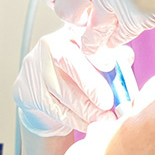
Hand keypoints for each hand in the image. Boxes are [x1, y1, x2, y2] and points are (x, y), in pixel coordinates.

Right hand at [13, 24, 133, 135]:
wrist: (43, 92)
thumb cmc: (78, 73)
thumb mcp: (96, 60)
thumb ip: (113, 57)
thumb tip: (127, 57)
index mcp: (70, 31)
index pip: (82, 36)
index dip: (96, 51)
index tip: (111, 65)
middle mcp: (50, 45)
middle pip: (68, 61)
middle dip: (90, 82)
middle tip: (108, 101)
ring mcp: (35, 68)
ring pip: (61, 89)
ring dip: (86, 107)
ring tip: (105, 118)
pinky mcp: (27, 92)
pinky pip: (54, 108)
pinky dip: (75, 119)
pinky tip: (90, 124)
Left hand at [37, 0, 154, 51]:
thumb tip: (68, 3)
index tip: (73, 1)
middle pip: (64, 13)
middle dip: (80, 19)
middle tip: (101, 12)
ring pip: (88, 35)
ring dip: (101, 35)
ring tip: (120, 19)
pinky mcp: (138, 13)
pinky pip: (117, 40)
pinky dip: (126, 34)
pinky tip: (143, 13)